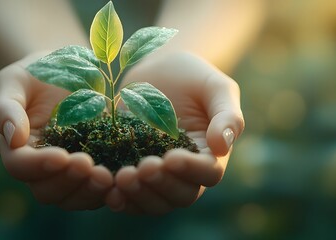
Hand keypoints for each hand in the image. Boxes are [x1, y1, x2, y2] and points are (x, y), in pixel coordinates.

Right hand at [0, 53, 112, 209]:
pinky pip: (95, 191)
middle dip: (68, 182)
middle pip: (45, 190)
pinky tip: (122, 181)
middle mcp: (37, 166)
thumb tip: (14, 138)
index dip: (39, 165)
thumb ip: (7, 107)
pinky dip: (108, 191)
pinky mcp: (90, 170)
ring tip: (108, 176)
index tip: (62, 156)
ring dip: (89, 191)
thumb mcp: (14, 80)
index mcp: (14, 147)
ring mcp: (64, 171)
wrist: (67, 71)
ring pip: (71, 198)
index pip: (20, 165)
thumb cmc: (35, 72)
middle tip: (90, 166)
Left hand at [105, 52, 244, 213]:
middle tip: (142, 169)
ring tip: (122, 178)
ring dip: (138, 196)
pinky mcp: (132, 169)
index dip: (190, 170)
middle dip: (161, 185)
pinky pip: (129, 195)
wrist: (158, 69)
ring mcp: (158, 174)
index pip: (208, 173)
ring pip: (154, 202)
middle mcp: (186, 172)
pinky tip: (108, 191)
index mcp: (210, 154)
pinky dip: (120, 198)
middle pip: (181, 195)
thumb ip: (226, 115)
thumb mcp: (216, 88)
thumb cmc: (193, 76)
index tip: (170, 157)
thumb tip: (223, 147)